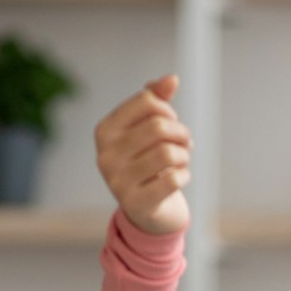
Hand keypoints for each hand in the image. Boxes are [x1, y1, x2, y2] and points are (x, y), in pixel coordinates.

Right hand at [95, 74, 191, 235]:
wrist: (147, 211)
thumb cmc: (148, 162)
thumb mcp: (147, 129)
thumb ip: (156, 100)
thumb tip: (171, 79)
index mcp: (105, 130)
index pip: (146, 101)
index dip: (167, 109)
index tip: (172, 122)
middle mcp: (105, 155)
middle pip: (158, 126)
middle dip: (180, 132)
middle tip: (185, 142)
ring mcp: (117, 181)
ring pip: (168, 152)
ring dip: (184, 155)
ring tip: (182, 160)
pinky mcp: (136, 203)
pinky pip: (173, 179)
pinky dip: (185, 175)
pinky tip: (181, 177)